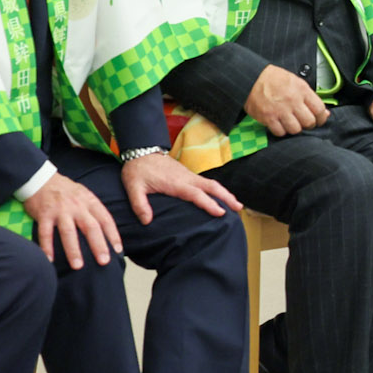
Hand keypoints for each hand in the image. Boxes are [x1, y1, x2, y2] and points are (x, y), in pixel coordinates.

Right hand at [22, 173, 120, 269]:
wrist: (42, 179)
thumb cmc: (66, 191)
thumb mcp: (84, 195)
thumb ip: (93, 211)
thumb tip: (105, 232)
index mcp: (90, 201)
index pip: (105, 220)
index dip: (113, 235)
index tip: (118, 251)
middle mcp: (77, 206)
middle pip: (90, 227)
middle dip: (98, 245)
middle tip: (104, 262)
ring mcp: (60, 210)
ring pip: (69, 232)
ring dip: (73, 250)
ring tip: (78, 266)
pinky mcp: (44, 214)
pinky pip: (45, 233)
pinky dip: (47, 247)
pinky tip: (49, 260)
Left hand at [122, 151, 243, 225]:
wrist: (140, 150)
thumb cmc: (137, 170)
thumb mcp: (133, 187)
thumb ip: (139, 205)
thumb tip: (147, 221)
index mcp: (175, 183)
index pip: (196, 194)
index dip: (209, 204)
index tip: (221, 213)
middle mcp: (186, 178)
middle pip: (212, 187)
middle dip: (226, 197)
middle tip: (239, 208)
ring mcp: (188, 175)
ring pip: (211, 184)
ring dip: (224, 193)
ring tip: (236, 205)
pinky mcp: (187, 175)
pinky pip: (206, 183)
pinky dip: (216, 190)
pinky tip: (219, 197)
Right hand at [245, 64, 328, 137]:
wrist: (252, 78)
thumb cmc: (274, 79)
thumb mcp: (296, 82)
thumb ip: (310, 97)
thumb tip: (324, 112)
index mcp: (302, 90)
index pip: (319, 109)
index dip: (321, 118)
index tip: (319, 120)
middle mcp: (293, 101)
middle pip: (309, 122)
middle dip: (309, 125)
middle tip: (304, 122)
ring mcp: (280, 110)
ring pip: (296, 130)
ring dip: (295, 128)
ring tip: (291, 123)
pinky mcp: (268, 117)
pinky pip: (280, 132)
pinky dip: (281, 131)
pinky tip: (280, 124)